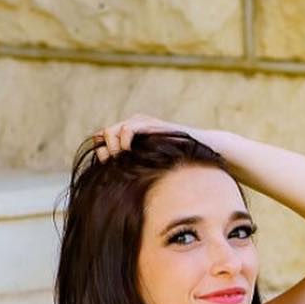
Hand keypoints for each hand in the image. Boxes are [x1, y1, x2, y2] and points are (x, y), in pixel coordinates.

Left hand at [92, 113, 225, 160]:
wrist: (203, 151)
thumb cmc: (180, 166)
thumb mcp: (152, 171)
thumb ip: (134, 172)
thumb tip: (115, 180)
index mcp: (132, 138)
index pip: (104, 140)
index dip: (101, 152)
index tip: (106, 166)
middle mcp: (135, 127)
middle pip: (106, 134)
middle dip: (105, 149)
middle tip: (111, 163)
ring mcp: (143, 123)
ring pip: (113, 129)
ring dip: (112, 144)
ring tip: (119, 158)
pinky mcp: (152, 123)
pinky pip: (130, 127)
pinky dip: (124, 138)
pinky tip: (127, 151)